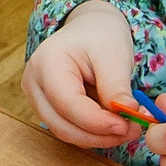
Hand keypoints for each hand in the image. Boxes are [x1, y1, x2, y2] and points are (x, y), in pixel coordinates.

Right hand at [20, 0, 139, 147]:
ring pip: (65, 131)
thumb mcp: (114, 55)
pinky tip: (113, 122)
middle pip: (62, 125)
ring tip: (127, 126)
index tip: (127, 126)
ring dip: (98, 136)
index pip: (68, 103)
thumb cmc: (100, 35)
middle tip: (132, 131)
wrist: (90, 28)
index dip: (97, 122)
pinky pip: (69, 128)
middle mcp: (33, 83)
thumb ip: (116, 87)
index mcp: (46, 63)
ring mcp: (36, 98)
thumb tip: (127, 118)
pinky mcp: (47, 108)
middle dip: (99, 135)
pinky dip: (93, 132)